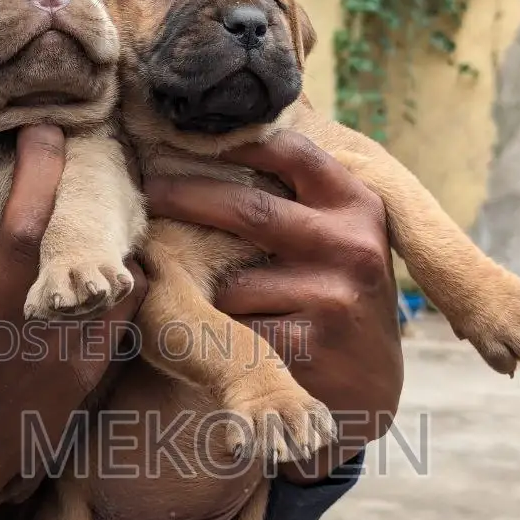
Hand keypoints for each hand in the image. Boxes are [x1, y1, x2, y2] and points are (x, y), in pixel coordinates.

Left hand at [145, 130, 401, 483]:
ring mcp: (333, 297)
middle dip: (186, 198)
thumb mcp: (338, 236)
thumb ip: (299, 195)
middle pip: (249, 210)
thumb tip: (218, 136)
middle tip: (146, 193)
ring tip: (193, 290)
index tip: (187, 134)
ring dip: (205, 289)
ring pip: (234, 283)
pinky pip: (236, 329)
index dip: (237, 139)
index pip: (292, 153)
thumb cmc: (336, 293)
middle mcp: (352, 245)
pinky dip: (217, 331)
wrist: (372, 384)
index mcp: (356, 206)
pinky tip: (219, 335)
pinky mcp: (310, 345)